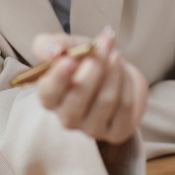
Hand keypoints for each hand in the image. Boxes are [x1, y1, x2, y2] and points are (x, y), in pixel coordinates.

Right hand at [31, 28, 148, 144]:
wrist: (109, 72)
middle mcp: (66, 118)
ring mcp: (91, 128)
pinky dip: (126, 82)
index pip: (49, 92)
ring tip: (115, 54)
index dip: (59, 78)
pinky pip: (124, 106)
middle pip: (80, 94)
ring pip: (106, 99)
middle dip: (96, 64)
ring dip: (114, 70)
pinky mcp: (116, 132)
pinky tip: (122, 72)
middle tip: (105, 41)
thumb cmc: (80, 59)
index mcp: (49, 98)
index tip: (70, 59)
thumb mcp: (62, 47)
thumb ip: (49, 45)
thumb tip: (53, 52)